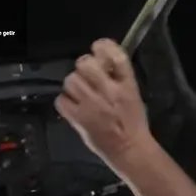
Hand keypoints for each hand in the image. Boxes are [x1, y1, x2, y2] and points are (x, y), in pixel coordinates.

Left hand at [55, 39, 150, 164]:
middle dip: (84, 65)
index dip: (103, 46)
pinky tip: (73, 105)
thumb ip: (119, 78)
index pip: (115, 55)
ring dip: (74, 84)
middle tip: (86, 74)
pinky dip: (65, 101)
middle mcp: (108, 91)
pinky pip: (61, 100)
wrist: (129, 149)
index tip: (99, 47)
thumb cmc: (134, 122)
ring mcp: (91, 105)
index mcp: (127, 85)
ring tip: (80, 92)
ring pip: (71, 80)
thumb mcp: (134, 94)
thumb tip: (103, 61)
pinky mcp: (77, 118)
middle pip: (86, 64)